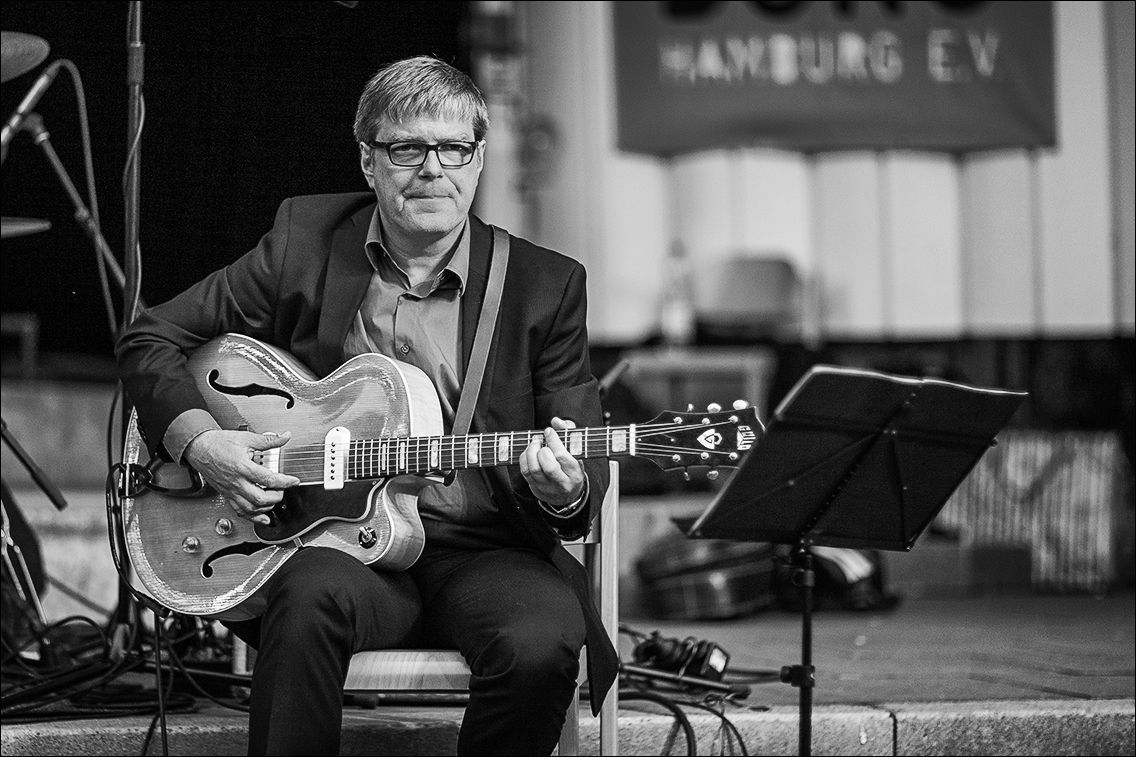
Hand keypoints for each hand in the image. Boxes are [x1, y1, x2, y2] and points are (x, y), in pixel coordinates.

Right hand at [183, 429, 299, 524]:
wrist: (198, 448)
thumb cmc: (218, 443)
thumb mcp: (246, 438)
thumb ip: (269, 440)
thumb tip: (285, 436)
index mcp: (242, 467)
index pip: (269, 480)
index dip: (285, 482)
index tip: (294, 481)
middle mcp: (236, 482)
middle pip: (261, 499)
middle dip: (277, 497)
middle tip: (283, 490)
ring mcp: (230, 490)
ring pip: (250, 508)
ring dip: (266, 508)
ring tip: (274, 500)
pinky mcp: (226, 494)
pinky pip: (239, 511)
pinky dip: (252, 517)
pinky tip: (262, 517)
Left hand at [519, 417, 584, 508]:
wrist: (567, 495)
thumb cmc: (570, 466)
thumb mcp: (575, 451)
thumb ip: (568, 432)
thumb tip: (556, 421)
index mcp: (575, 473)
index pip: (562, 456)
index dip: (553, 441)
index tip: (548, 431)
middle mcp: (562, 483)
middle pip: (548, 466)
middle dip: (541, 449)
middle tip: (540, 440)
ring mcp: (547, 488)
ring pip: (534, 469)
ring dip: (530, 452)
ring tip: (534, 443)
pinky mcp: (536, 489)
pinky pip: (525, 472)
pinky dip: (524, 459)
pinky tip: (529, 452)